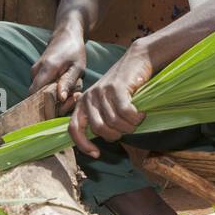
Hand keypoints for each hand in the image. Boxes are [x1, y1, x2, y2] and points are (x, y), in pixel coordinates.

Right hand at [30, 24, 85, 106]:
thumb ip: (68, 82)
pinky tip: (68, 88)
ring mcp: (34, 73)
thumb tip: (61, 98)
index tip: (63, 106)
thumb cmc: (74, 51)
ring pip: (41, 94)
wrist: (66, 35)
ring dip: (58, 98)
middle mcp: (35, 72)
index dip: (45, 106)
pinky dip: (55, 92)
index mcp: (46, 69)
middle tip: (74, 98)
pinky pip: (43, 89)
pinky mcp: (36, 74)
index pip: (34, 95)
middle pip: (38, 98)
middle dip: (56, 104)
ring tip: (74, 91)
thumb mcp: (77, 66)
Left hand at [68, 42, 152, 157]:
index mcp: (83, 103)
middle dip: (116, 135)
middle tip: (127, 129)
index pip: (74, 129)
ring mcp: (102, 92)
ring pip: (114, 122)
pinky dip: (136, 118)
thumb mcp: (107, 102)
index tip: (97, 154)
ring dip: (129, 126)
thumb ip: (101, 118)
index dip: (83, 145)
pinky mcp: (117, 88)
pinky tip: (141, 113)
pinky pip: (126, 113)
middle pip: (99, 129)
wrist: (137, 60)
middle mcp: (89, 97)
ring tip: (136, 119)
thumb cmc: (124, 86)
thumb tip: (101, 143)